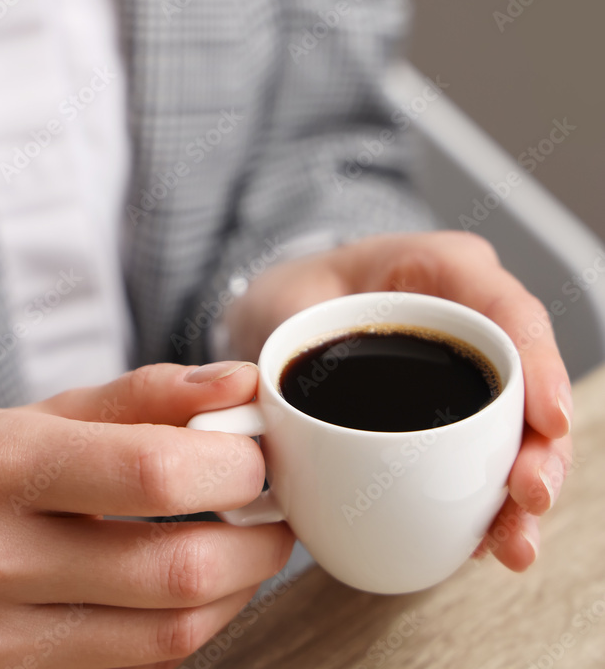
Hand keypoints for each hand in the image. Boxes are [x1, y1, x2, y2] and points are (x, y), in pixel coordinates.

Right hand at [0, 361, 292, 667]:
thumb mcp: (54, 414)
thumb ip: (151, 395)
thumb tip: (240, 385)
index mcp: (4, 465)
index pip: (154, 472)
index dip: (235, 466)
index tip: (258, 457)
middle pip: (177, 567)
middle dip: (256, 538)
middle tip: (271, 508)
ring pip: (172, 631)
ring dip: (239, 587)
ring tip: (245, 544)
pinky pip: (146, 664)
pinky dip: (193, 623)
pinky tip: (194, 585)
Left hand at [226, 230, 572, 571]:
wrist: (284, 313)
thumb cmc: (294, 294)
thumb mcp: (285, 301)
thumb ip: (284, 338)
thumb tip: (267, 404)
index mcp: (440, 270)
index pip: (509, 311)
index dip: (538, 365)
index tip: (546, 421)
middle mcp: (468, 320)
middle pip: (524, 382)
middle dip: (538, 447)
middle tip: (528, 497)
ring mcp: (465, 373)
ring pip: (514, 430)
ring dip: (520, 491)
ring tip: (513, 544)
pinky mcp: (455, 418)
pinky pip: (484, 458)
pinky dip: (489, 502)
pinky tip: (484, 542)